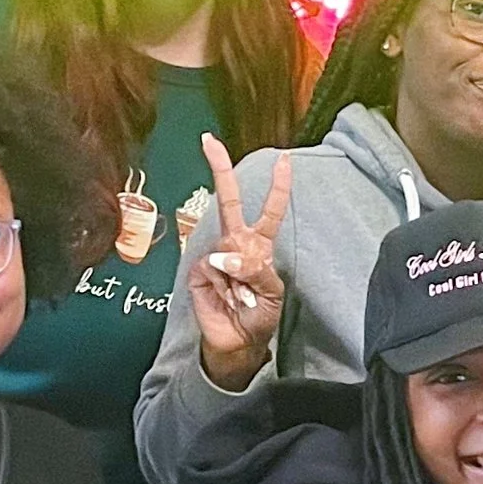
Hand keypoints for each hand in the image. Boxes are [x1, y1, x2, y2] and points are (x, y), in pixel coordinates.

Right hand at [188, 136, 290, 390]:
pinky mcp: (198, 270)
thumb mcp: (271, 294)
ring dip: (238, 278)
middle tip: (210, 141)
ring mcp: (215, 255)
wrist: (236, 342)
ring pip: (226, 251)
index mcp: (259, 245)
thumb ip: (256, 270)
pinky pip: (211, 269)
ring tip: (242, 299)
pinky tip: (226, 298)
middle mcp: (236, 244)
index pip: (269, 210)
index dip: (278, 187)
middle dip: (220, 170)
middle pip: (229, 200)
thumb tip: (225, 256)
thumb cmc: (259, 316)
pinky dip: (221, 286)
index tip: (284, 159)